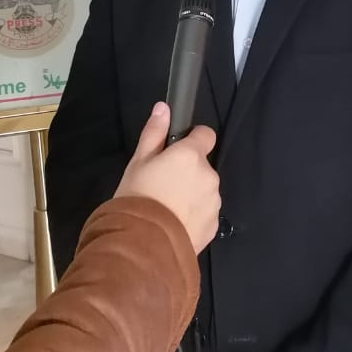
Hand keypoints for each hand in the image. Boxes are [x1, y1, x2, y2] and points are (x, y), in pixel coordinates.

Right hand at [114, 102, 220, 252]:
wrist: (143, 244)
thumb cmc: (137, 196)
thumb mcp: (138, 162)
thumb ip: (154, 133)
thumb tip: (163, 107)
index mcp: (191, 156)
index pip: (206, 135)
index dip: (193, 139)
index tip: (177, 150)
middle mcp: (209, 175)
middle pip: (203, 166)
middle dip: (188, 171)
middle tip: (163, 185)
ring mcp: (214, 202)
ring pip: (205, 190)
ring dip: (193, 194)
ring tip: (167, 208)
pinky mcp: (214, 225)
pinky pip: (205, 213)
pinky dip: (195, 215)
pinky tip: (174, 224)